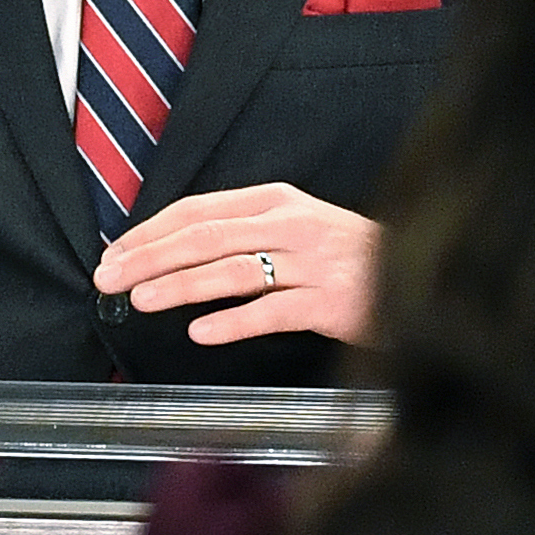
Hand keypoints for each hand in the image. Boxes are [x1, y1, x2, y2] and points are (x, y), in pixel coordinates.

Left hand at [94, 182, 375, 345]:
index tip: (116, 252)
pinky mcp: (331, 301)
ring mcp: (313, 263)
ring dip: (181, 285)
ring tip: (142, 300)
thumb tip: (179, 251)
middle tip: (110, 277)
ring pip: (233, 270)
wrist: (424, 272)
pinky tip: (201, 333)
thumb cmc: (351, 259)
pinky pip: (273, 311)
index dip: (151, 231)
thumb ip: (247, 233)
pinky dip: (233, 322)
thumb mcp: (299, 228)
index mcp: (277, 201)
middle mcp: (292, 225)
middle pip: (206, 236)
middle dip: (150, 256)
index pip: (199, 209)